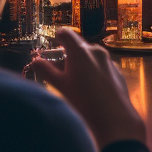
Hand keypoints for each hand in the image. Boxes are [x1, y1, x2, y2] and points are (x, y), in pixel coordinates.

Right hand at [28, 28, 145, 148]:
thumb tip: (34, 62)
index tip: (54, 46)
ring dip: (81, 64)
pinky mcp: (117, 72)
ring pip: (90, 57)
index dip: (58, 38)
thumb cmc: (83, 100)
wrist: (114, 117)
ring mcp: (109, 61)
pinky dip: (94, 73)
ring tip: (75, 83)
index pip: (66, 33)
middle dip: (68, 56)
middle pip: (78, 46)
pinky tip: (91, 90)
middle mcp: (96, 51)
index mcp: (80, 51)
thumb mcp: (60, 85)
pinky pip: (101, 67)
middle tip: (60, 72)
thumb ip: (45, 70)